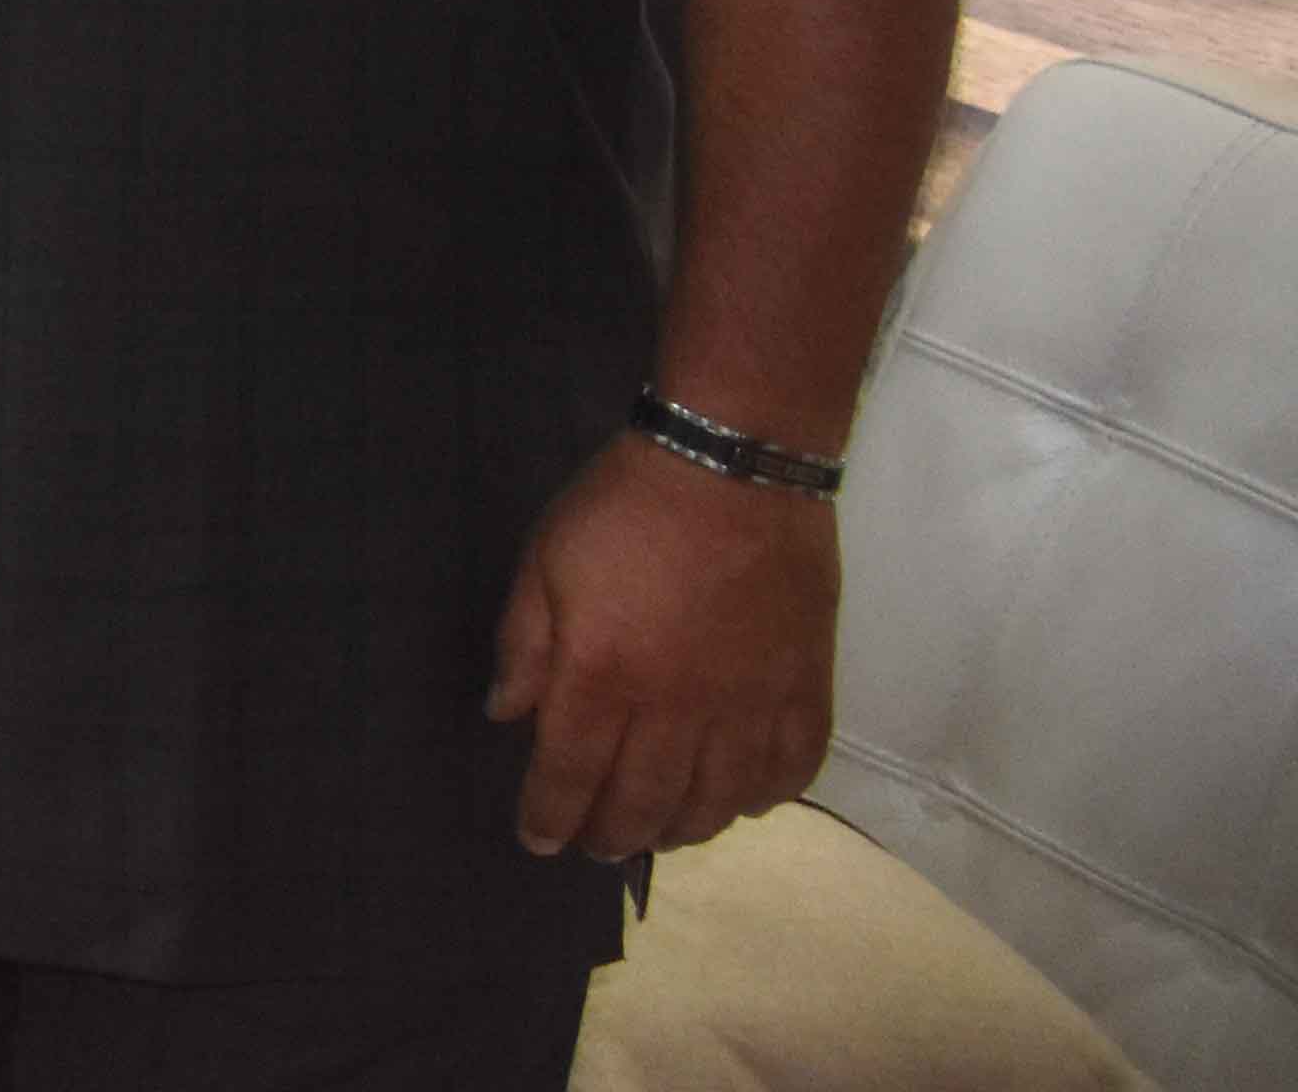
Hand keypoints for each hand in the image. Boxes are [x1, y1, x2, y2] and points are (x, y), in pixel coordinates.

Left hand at [488, 433, 841, 859]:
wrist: (733, 465)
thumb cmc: (624, 508)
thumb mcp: (544, 561)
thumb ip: (526, 645)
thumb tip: (507, 714)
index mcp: (605, 676)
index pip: (571, 774)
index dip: (550, 816)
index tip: (539, 840)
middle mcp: (679, 708)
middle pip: (645, 803)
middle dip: (612, 836)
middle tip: (595, 846)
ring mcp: (749, 704)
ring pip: (719, 803)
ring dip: (684, 829)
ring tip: (660, 831)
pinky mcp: (805, 688)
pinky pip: (791, 769)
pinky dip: (764, 798)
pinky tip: (741, 800)